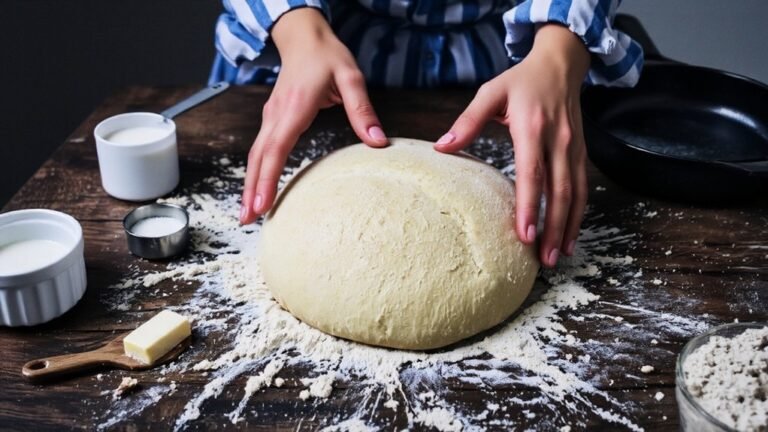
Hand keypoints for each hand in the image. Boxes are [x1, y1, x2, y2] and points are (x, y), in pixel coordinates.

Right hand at [240, 8, 386, 224]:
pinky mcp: (272, 120)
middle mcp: (277, 115)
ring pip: (255, 156)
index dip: (267, 178)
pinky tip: (257, 189)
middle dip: (251, 190)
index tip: (261, 203)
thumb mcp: (351, 77)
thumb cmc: (327, 56)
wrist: (304, 37)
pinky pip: (261, 150)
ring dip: (249, 184)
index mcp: (294, 107)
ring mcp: (271, 117)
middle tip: (247, 220)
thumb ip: (362, 109)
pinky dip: (256, 172)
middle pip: (258, 158)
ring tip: (247, 213)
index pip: (276, 149)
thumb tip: (377, 141)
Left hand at [435, 24, 589, 267]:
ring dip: (568, 227)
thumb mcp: (490, 92)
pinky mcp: (580, 152)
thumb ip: (467, 120)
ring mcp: (573, 148)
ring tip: (558, 256)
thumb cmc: (521, 80)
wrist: (561, 63)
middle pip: (559, 192)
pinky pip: (582, 187)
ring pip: (575, 194)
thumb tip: (441, 147)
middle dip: (553, 229)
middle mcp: (558, 141)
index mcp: (532, 128)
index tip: (524, 235)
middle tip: (544, 260)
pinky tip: (570, 234)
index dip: (529, 207)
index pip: (532, 175)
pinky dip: (577, 214)